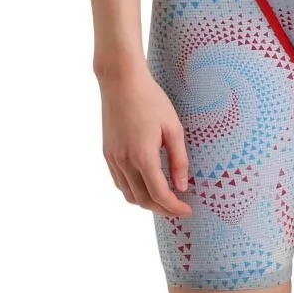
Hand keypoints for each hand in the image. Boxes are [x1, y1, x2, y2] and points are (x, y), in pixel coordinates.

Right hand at [98, 62, 192, 216]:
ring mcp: (113, 159)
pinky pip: (119, 182)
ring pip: (128, 194)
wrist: (121, 82)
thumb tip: (181, 186)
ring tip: (163, 198)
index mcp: (143, 156)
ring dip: (146, 202)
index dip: (174, 207)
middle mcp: (124, 162)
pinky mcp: (107, 153)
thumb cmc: (150, 99)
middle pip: (142, 200)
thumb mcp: (173, 127)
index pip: (159, 195)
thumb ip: (179, 159)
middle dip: (162, 208)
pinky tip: (145, 184)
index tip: (186, 210)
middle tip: (178, 207)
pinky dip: (132, 190)